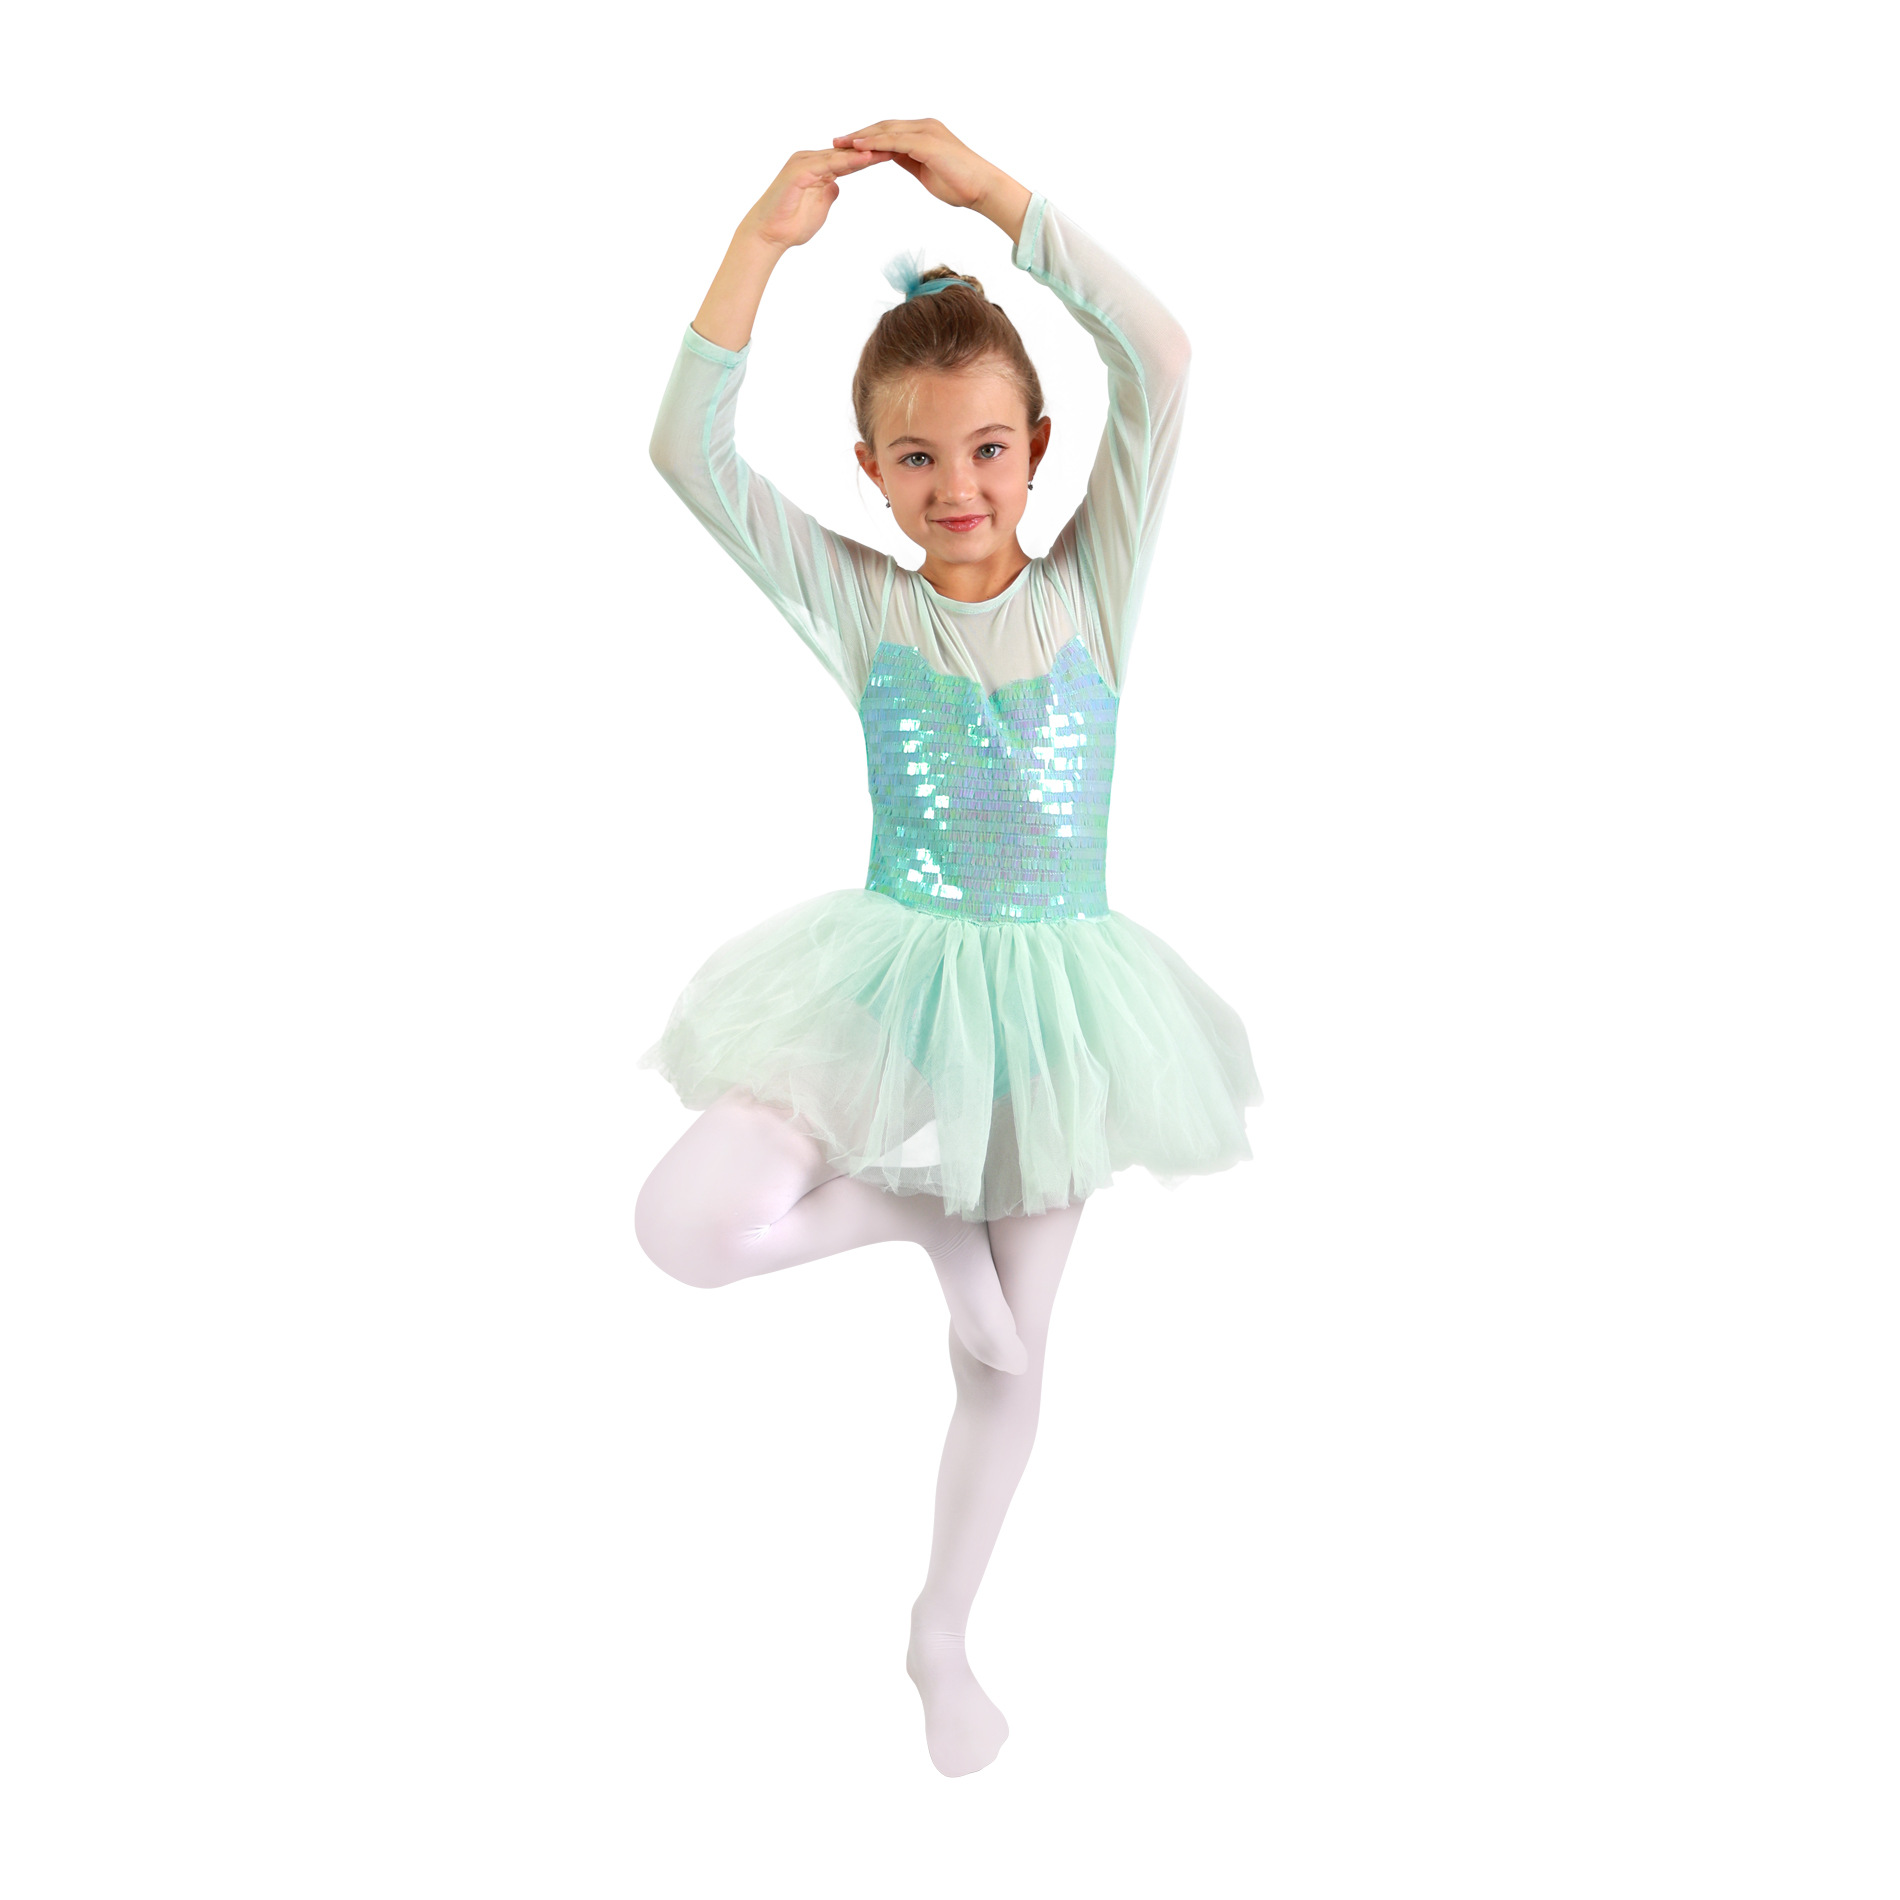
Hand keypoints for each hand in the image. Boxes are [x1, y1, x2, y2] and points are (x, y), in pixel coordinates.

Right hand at [739, 146, 884, 249]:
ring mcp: (804, 162)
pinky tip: (865, 159)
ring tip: (889, 148)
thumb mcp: (819, 208)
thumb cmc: (790, 225)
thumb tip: (837, 186)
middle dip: (874, 149)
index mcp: (818, 167)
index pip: (851, 159)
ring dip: (865, 152)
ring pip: (840, 154)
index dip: (873, 156)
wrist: (767, 235)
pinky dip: (847, 161)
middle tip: (901, 145)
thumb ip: (828, 194)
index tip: (897, 155)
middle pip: (848, 152)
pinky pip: (828, 163)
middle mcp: (811, 159)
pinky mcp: (799, 171)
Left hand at [831, 118, 1000, 211]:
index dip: (867, 136)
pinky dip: (875, 142)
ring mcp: (926, 132)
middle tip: (836, 140)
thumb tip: (891, 157)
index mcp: (924, 132)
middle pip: (884, 126)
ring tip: (840, 143)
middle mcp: (924, 126)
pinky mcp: (927, 143)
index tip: (846, 144)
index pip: (889, 130)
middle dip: (859, 134)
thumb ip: (909, 159)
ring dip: (861, 136)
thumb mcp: (926, 170)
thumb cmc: (960, 184)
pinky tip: (858, 147)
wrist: (983, 189)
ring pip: (886, 130)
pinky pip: (895, 140)